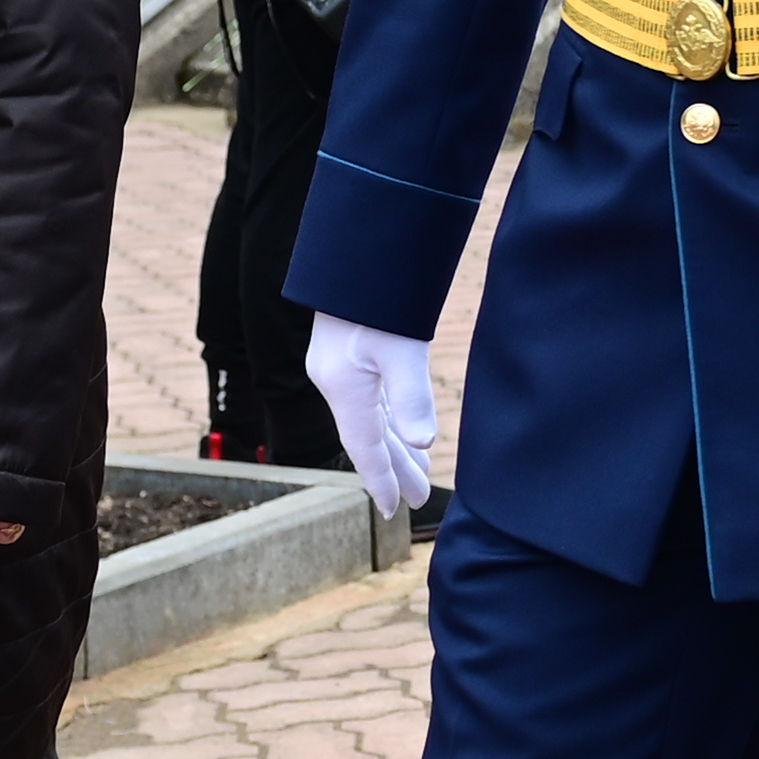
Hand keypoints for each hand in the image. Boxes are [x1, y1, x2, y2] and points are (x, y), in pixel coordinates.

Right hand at [304, 315, 441, 514]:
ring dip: (394, 447)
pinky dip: (388, 421)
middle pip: (369, 437)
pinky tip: (400, 431)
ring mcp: (341, 368)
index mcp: (343, 386)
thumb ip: (411, 396)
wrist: (358, 249)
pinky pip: (370, 400)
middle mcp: (336, 382)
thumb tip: (422, 442)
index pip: (365, 446)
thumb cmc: (379, 295)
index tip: (397, 509)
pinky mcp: (349, 354)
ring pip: (371, 419)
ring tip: (417, 473)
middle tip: (418, 498)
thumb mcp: (400, 347)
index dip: (382, 479)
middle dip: (395, 468)